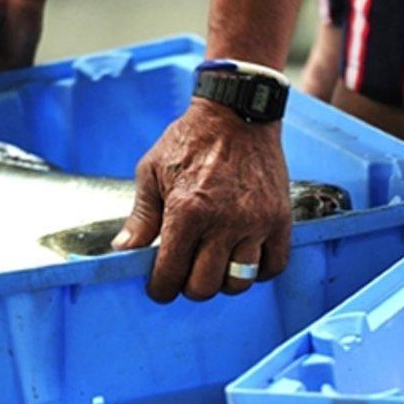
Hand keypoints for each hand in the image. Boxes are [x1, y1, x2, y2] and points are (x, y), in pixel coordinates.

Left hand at [112, 98, 292, 302]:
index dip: (160, 289)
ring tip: (215, 266)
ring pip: (239, 282)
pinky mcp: (279, 219)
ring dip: (223, 282)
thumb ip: (141, 216)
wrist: (238, 113)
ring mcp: (256, 223)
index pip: (170, 275)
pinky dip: (258, 272)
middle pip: (205, 287)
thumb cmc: (191, 140)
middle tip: (185, 274)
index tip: (159, 286)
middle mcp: (224, 223)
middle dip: (189, 287)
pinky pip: (274, 266)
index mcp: (187, 213)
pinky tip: (243, 259)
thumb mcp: (153, 171)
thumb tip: (124, 251)